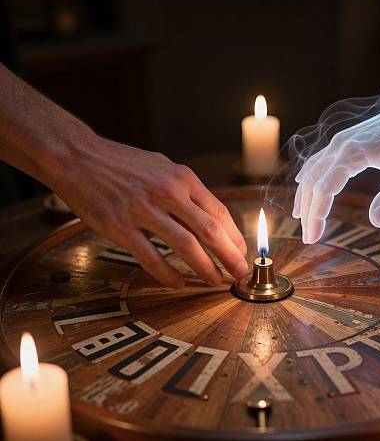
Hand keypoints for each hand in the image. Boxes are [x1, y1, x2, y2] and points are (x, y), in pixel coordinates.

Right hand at [52, 135, 247, 287]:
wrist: (78, 157)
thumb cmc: (123, 164)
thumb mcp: (163, 167)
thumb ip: (186, 191)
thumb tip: (209, 217)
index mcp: (182, 178)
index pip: (219, 213)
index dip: (234, 237)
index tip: (241, 252)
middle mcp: (168, 193)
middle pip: (209, 231)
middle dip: (229, 256)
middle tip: (239, 272)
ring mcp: (144, 211)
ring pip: (185, 247)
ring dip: (205, 268)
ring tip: (214, 280)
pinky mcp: (120, 227)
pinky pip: (151, 258)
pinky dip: (168, 274)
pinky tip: (178, 282)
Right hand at [293, 85, 379, 242]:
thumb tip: (376, 223)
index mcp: (353, 153)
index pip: (323, 190)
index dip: (316, 216)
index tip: (313, 239)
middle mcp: (340, 145)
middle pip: (312, 182)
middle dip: (308, 212)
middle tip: (308, 238)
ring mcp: (341, 140)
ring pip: (312, 171)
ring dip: (304, 196)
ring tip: (300, 219)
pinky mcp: (345, 139)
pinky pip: (318, 160)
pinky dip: (308, 176)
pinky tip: (302, 184)